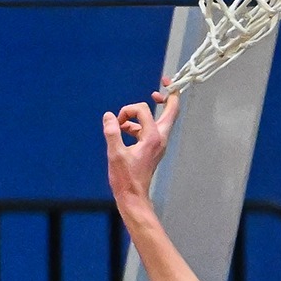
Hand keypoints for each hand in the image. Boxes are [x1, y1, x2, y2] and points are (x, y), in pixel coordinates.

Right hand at [102, 84, 179, 207]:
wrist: (133, 197)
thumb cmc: (126, 179)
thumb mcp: (115, 154)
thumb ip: (112, 132)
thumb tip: (109, 116)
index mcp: (153, 137)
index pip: (144, 110)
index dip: (129, 110)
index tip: (117, 120)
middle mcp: (160, 138)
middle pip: (172, 110)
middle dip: (168, 96)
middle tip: (164, 84)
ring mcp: (158, 143)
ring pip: (158, 119)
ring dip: (141, 115)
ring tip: (122, 122)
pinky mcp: (153, 148)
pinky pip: (148, 129)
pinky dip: (136, 126)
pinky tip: (122, 132)